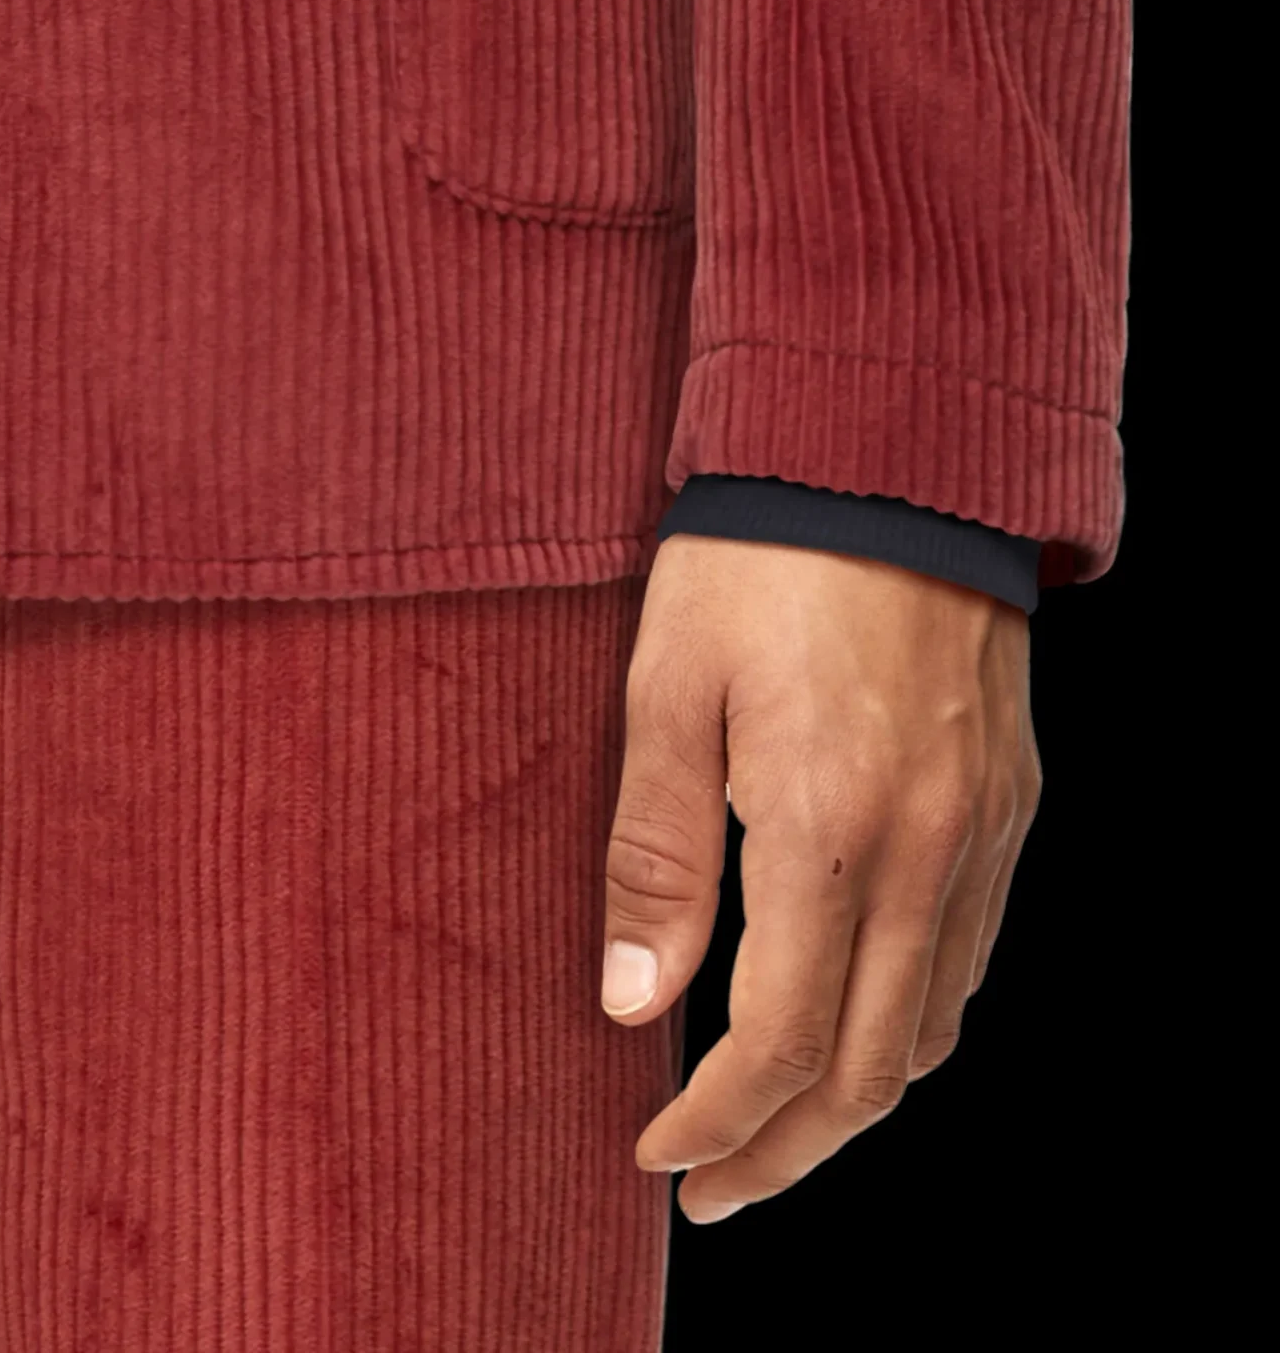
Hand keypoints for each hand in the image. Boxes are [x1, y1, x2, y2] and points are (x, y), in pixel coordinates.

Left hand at [601, 533, 1041, 1221]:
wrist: (887, 453)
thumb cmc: (757, 560)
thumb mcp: (666, 689)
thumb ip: (654, 854)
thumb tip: (633, 1005)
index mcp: (826, 828)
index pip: (778, 1044)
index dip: (714, 1124)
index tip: (657, 1152)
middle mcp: (924, 850)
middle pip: (868, 1072)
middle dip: (786, 1153)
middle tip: (715, 1189)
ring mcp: (982, 831)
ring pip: (932, 1028)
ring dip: (853, 1102)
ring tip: (777, 1126)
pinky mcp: (1010, 802)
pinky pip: (970, 957)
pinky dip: (911, 1022)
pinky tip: (856, 1018)